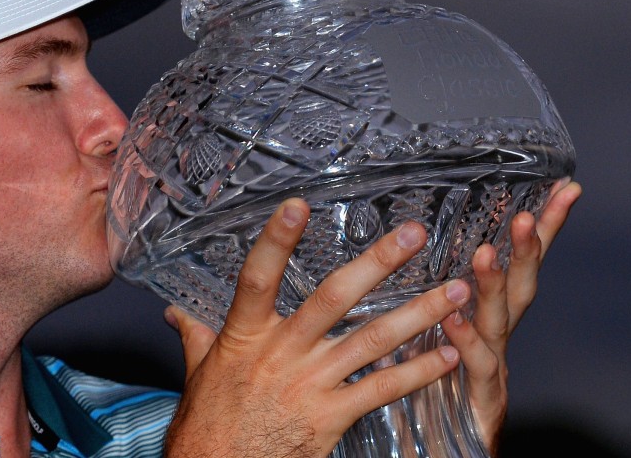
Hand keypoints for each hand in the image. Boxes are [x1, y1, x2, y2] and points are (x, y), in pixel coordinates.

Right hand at [163, 199, 470, 457]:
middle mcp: (282, 353)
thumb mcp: (197, 372)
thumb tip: (176, 311)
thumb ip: (194, 335)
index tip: (299, 205)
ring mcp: (310, 385)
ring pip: (372, 340)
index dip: (276, 241)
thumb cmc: (206, 425)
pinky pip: (382, 390)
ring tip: (455, 289)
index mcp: (244, 335)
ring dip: (418, 313)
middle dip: (377, 264)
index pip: (257, 278)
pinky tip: (449, 355)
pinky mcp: (331, 418)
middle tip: (412, 233)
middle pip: (333, 299)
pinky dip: (418, 372)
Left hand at [442, 179, 581, 452]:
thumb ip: (435, 292)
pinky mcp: (479, 399)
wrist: (444, 449)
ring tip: (485, 254)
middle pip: (522, 286)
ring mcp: (494, 366)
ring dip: (494, 287)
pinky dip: (465, 340)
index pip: (522, 264)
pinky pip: (474, 366)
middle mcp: (497, 337)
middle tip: (525, 214)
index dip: (544, 229)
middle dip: (528, 249)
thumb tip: (413, 238)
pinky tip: (453, 319)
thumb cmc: (437, 385)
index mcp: (489, 316)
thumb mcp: (435, 328)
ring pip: (499, 322)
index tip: (565, 189)